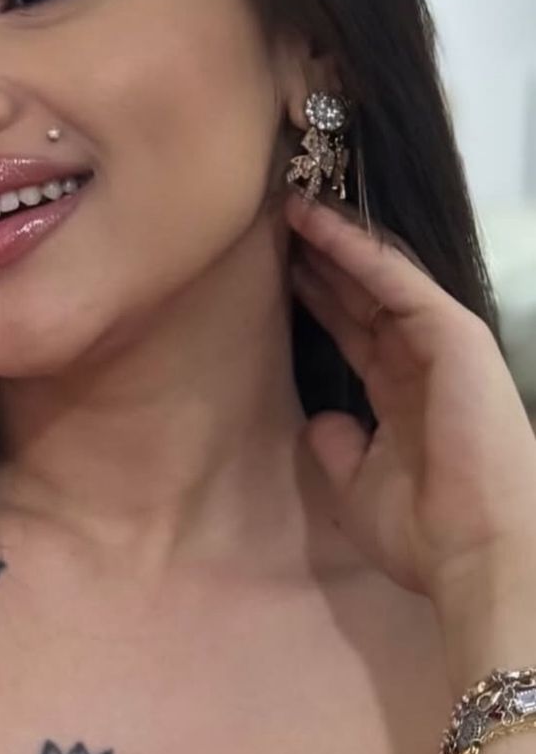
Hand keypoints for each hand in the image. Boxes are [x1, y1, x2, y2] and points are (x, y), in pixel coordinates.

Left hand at [285, 189, 535, 623]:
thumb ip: (340, 448)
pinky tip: (319, 221)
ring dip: (335, 239)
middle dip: (322, 259)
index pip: (355, 331)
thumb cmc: (425, 532)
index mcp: (405, 396)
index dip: (319, 298)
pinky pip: (395, 280)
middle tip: (277, 221)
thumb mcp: (359, 486)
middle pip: (363, 295)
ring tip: (291, 202)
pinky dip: (357, 248)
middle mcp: (425, 362)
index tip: (280, 269)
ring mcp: (443, 343)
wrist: (477, 550)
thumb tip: (320, 422)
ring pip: (379, 276)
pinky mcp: (454, 333)